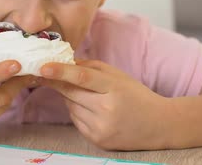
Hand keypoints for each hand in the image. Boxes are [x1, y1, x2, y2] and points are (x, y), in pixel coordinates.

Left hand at [40, 59, 168, 149]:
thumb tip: (64, 62)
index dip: (61, 72)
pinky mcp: (97, 140)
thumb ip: (91, 66)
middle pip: (71, 93)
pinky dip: (78, 112)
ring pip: (70, 107)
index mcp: (114, 88)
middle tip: (47, 72)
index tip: (42, 67)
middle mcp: (107, 109)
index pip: (82, 78)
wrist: (159, 125)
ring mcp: (101, 127)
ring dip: (72, 98)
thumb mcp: (118, 75)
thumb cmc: (137, 95)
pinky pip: (76, 120)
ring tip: (91, 96)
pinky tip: (93, 109)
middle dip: (58, 82)